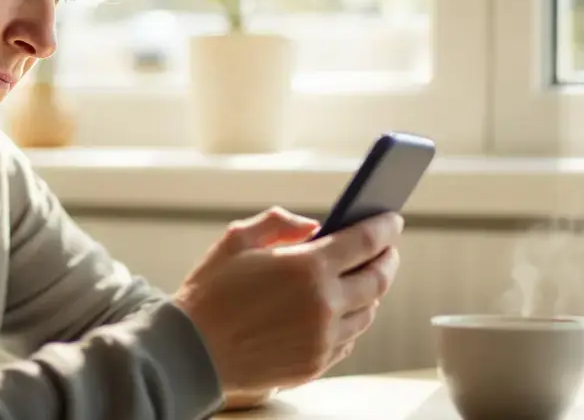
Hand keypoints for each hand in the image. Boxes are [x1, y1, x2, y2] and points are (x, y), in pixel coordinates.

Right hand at [174, 207, 402, 395]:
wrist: (192, 351)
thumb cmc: (210, 293)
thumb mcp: (237, 239)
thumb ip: (280, 223)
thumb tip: (314, 226)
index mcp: (307, 268)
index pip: (366, 242)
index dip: (384, 227)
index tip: (391, 219)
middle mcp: (324, 305)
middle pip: (377, 279)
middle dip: (386, 259)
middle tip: (385, 249)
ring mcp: (323, 339)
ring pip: (367, 312)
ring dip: (370, 292)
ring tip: (361, 279)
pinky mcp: (316, 363)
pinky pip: (348, 339)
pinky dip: (351, 321)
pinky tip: (339, 310)